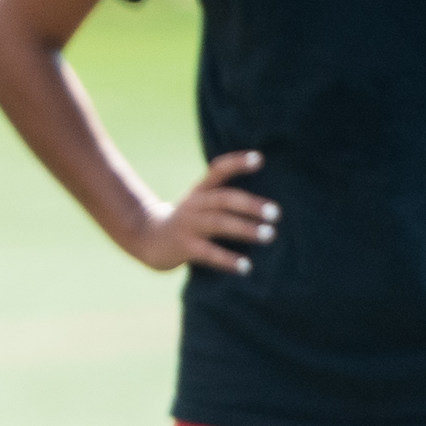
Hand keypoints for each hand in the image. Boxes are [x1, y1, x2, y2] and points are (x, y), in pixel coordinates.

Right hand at [123, 151, 277, 272]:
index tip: (260, 159)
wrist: (148, 239)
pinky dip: (228, 260)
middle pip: (224, 199)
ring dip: (246, 229)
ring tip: (270, 235)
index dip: (237, 162)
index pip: (218, 169)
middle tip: (276, 213)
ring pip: (219, 224)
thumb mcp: (200, 202)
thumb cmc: (187, 221)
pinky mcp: (184, 247)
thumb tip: (265, 202)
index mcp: (200, 190)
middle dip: (251, 205)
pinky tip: (246, 267)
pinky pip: (209, 253)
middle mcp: (194, 204)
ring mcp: (188, 225)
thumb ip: (224, 197)